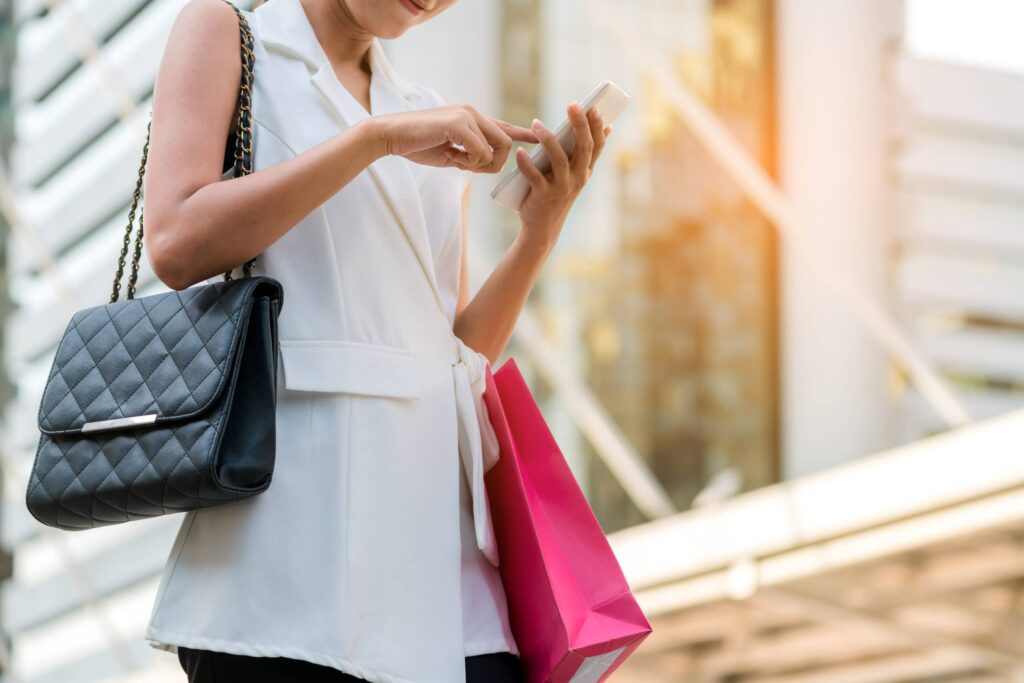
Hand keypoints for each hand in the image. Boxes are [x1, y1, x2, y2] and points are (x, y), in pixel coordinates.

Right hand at [368, 104, 537, 171]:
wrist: (391, 136)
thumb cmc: (417, 145)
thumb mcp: (450, 152)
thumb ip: (470, 154)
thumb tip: (485, 162)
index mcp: (472, 118)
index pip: (503, 126)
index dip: (522, 133)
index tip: (538, 137)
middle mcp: (473, 113)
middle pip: (505, 144)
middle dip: (491, 163)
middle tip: (464, 165)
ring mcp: (468, 116)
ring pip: (495, 149)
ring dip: (478, 163)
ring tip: (454, 158)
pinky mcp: (460, 123)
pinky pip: (480, 153)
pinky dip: (466, 162)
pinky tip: (449, 155)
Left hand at [514, 102, 611, 251]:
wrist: (542, 227)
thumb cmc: (556, 193)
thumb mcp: (575, 174)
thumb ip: (585, 153)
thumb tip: (607, 127)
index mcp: (586, 171)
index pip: (597, 145)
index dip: (597, 126)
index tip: (594, 106)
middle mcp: (578, 179)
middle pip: (583, 148)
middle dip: (579, 125)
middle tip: (572, 104)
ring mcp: (562, 188)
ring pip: (559, 160)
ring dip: (548, 140)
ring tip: (536, 123)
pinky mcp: (544, 196)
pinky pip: (535, 177)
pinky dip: (526, 164)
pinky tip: (520, 152)